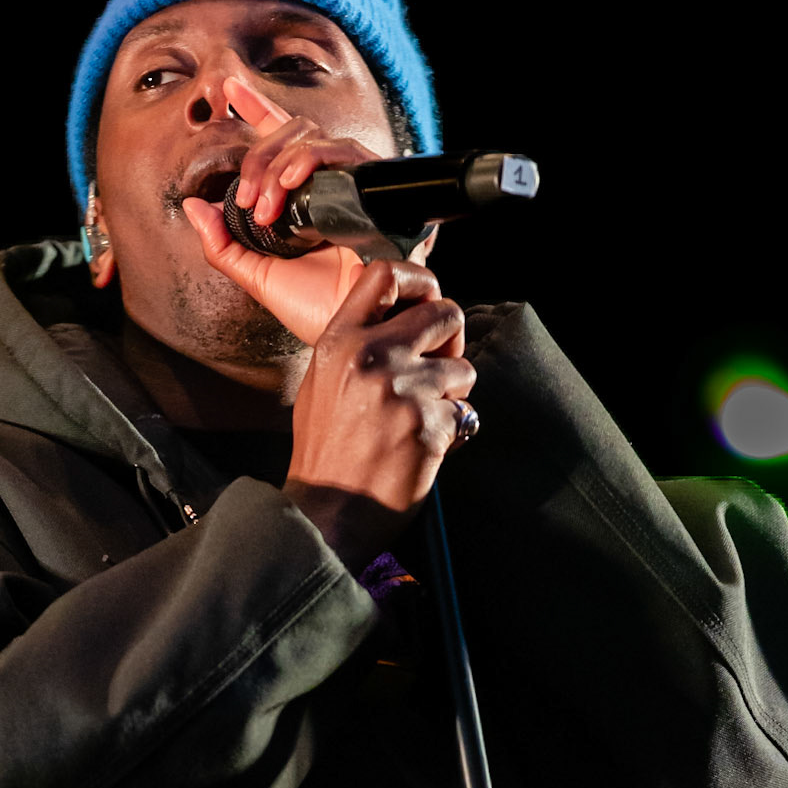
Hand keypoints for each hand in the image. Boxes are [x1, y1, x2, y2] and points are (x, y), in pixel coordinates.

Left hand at [181, 75, 431, 345]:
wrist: (355, 332)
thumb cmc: (318, 311)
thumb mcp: (257, 276)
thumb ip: (221, 244)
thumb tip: (192, 205)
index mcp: (303, 198)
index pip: (281, 140)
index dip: (256, 109)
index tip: (228, 91)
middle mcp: (330, 185)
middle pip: (293, 133)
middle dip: (259, 158)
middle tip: (246, 201)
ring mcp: (355, 184)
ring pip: (313, 138)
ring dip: (279, 165)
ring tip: (265, 205)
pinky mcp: (377, 187)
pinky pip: (343, 152)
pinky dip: (310, 160)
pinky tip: (291, 184)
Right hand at [282, 256, 475, 567]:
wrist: (326, 513)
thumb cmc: (325, 454)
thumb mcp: (322, 383)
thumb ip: (357, 345)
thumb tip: (401, 318)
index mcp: (340, 341)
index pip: (386, 274)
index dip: (420, 282)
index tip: (427, 302)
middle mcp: (372, 356)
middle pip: (445, 312)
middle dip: (451, 340)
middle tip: (439, 368)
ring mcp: (402, 389)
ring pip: (464, 367)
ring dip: (454, 393)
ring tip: (424, 417)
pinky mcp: (428, 424)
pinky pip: (465, 413)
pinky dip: (452, 432)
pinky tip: (423, 447)